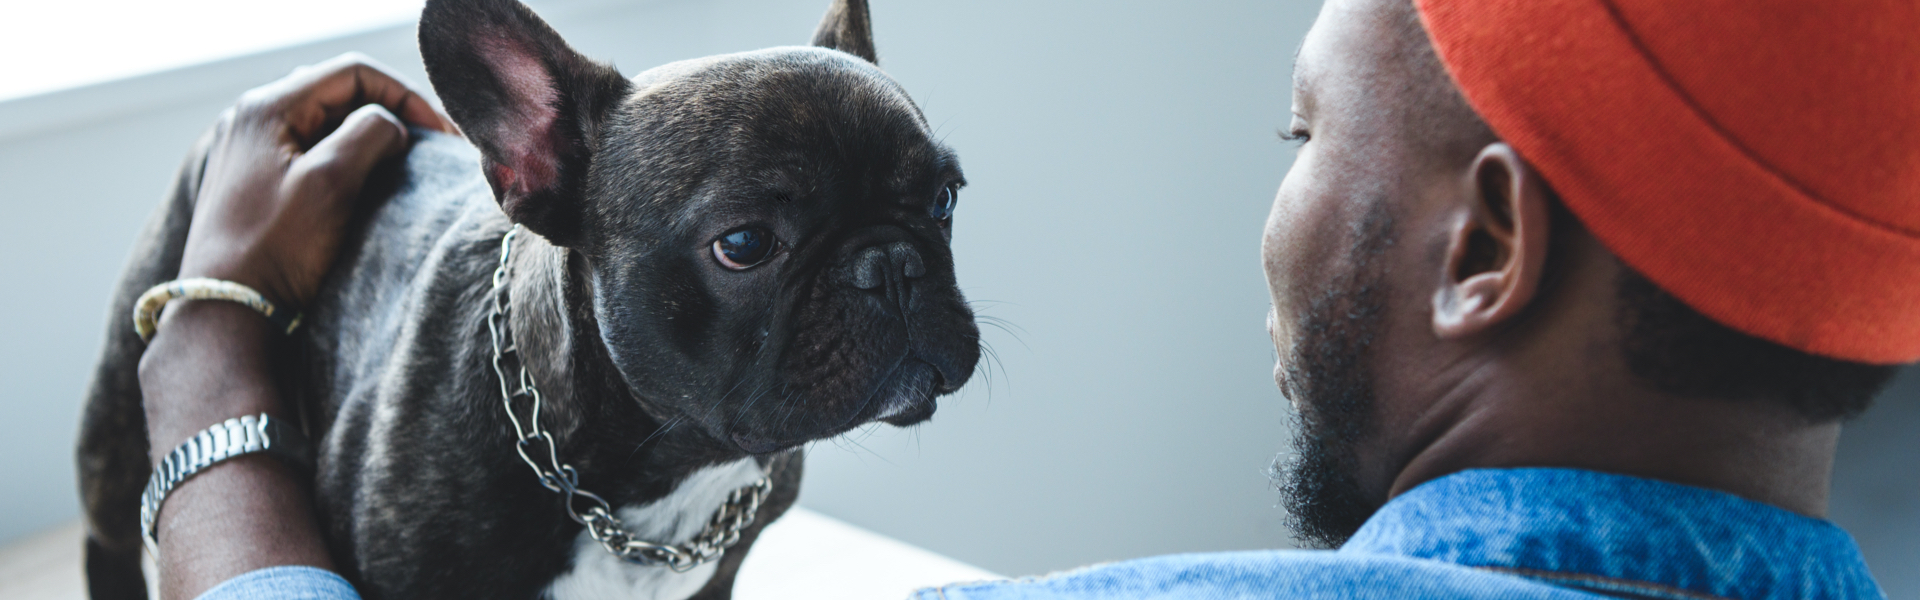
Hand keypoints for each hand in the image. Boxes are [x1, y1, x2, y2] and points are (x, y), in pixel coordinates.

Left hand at [178, 52, 454, 307]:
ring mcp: (249, 149)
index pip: (353, 73)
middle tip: (428, 147)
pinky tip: (363, 184)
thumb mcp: (333, 181)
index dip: (405, 97)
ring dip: (368, 136)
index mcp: (267, 107)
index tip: (439, 135)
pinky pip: (308, 149)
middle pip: (339, 93)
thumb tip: (391, 126)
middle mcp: (251, 118)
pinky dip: (343, 157)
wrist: (227, 309)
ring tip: (401, 166)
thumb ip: (370, 133)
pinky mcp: (252, 179)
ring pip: (325, 122)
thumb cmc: (276, 248)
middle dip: (390, 113)